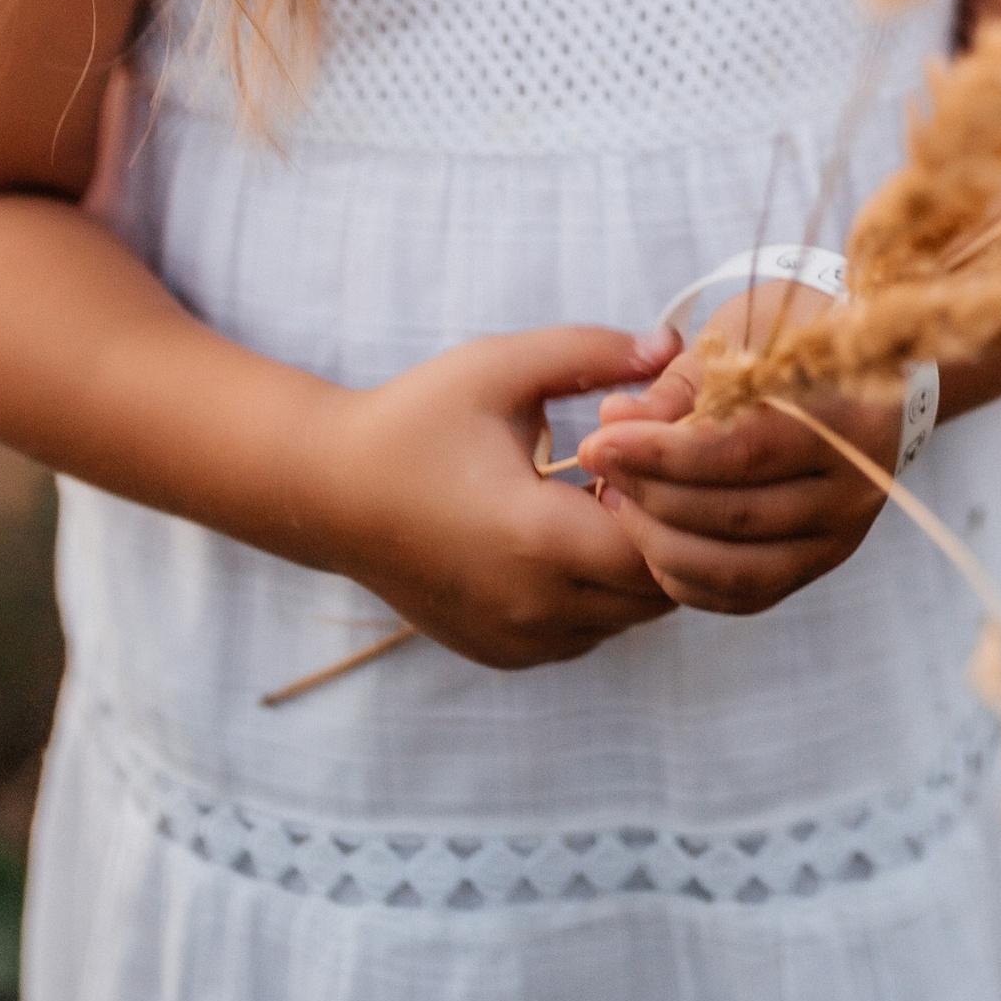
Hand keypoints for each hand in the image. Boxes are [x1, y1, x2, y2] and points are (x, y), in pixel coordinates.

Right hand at [320, 325, 685, 670]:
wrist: (328, 492)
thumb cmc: (414, 421)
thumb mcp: (503, 369)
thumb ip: (594, 354)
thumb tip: (672, 347)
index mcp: (540, 538)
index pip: (664, 544)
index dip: (671, 498)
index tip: (641, 454)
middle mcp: (535, 606)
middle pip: (657, 591)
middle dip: (661, 534)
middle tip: (627, 476)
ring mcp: (519, 639)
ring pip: (626, 618)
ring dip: (629, 567)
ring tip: (591, 504)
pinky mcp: (503, 653)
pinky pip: (586, 634)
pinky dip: (594, 595)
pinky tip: (560, 539)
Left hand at [576, 290, 899, 618]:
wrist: (861, 371)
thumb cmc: (789, 343)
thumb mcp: (737, 344)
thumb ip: (675, 388)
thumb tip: (612, 419)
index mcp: (846, 419)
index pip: (743, 451)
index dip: (662, 453)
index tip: (599, 439)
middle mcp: (854, 489)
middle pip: (737, 515)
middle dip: (651, 495)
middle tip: (595, 467)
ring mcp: (841, 537)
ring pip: (739, 568)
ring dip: (660, 544)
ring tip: (613, 502)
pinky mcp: (820, 565)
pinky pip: (745, 594)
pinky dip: (688, 579)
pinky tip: (646, 541)